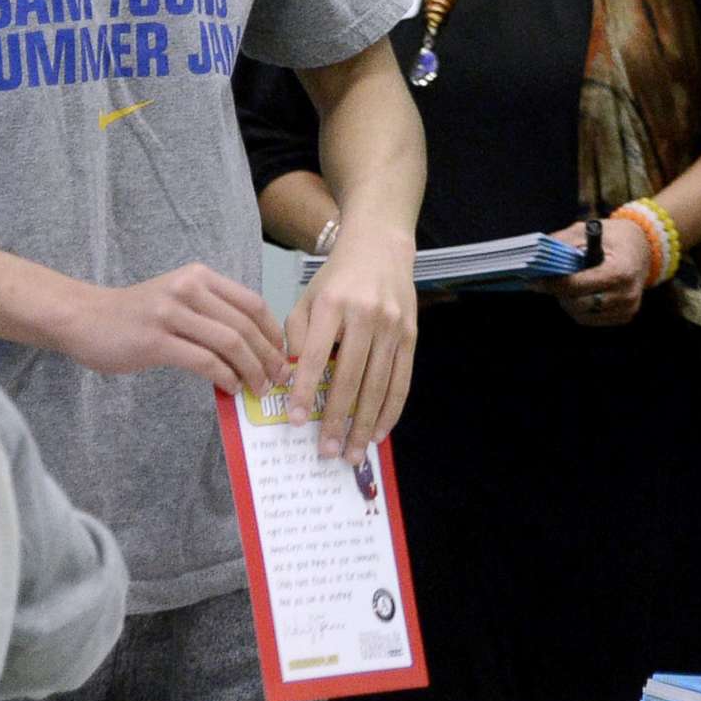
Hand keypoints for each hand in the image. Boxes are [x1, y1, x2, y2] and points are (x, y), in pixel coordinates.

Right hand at [64, 263, 289, 397]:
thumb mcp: (178, 297)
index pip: (252, 303)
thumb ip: (212, 311)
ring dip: (251, 370)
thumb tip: (255, 345)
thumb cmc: (136, 313)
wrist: (82, 318)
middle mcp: (189, 289)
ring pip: (229, 343)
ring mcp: (171, 314)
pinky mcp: (156, 341)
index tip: (283, 355)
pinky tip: (230, 389)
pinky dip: (225, 377)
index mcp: (200, 277)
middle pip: (246, 325)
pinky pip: (204, 361)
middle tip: (279, 379)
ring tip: (259, 388)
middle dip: (268, 356)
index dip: (273, 331)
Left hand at [283, 222, 417, 459]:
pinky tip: (379, 432)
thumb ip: (296, 338)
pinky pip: (402, 379)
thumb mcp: (307, 299)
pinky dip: (391, 409)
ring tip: (352, 453)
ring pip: (379, 384)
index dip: (304, 392)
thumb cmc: (336, 278)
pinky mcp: (411, 335)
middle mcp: (366, 316)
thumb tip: (289, 384)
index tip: (293, 423)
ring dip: (365, 423)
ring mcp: (394, 326)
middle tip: (326, 452)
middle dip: (338, 419)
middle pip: (351, 377)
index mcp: (334, 305)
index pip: (316, 356)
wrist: (381, 247)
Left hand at [543, 214, 652, 329]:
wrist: (644, 246)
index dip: (554, 283)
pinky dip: (580, 308)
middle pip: (578, 304)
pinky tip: (581, 293)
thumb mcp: (588, 229)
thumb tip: (536, 260)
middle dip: (560, 293)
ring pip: (582, 315)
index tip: (535, 280)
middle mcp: (627, 294)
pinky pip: (591, 319)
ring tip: (567, 285)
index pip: (578, 285)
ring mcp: (628, 308)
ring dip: (568, 301)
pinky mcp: (625, 316)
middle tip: (548, 282)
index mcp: (620, 271)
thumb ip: (562, 243)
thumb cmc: (613, 236)